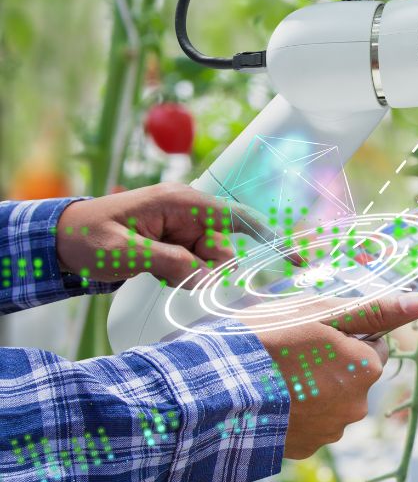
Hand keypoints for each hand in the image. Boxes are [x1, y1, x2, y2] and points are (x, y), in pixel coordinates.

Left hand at [56, 182, 285, 288]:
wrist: (60, 240)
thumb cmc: (88, 236)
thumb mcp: (124, 251)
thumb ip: (168, 263)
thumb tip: (205, 279)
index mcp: (182, 202)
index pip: (237, 218)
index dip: (269, 236)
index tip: (294, 258)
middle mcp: (189, 213)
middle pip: (223, 249)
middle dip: (208, 270)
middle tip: (173, 277)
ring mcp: (183, 230)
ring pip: (210, 263)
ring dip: (190, 276)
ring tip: (153, 272)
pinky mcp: (177, 245)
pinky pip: (196, 268)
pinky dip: (182, 277)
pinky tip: (155, 273)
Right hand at [245, 292, 417, 458]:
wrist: (216, 390)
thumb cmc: (269, 341)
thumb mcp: (321, 313)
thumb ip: (374, 310)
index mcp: (366, 369)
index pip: (372, 346)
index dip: (345, 335)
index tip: (315, 333)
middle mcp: (356, 406)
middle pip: (352, 375)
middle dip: (330, 363)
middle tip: (290, 352)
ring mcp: (329, 431)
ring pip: (330, 399)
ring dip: (311, 388)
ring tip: (275, 375)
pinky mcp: (303, 449)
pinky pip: (308, 423)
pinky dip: (294, 411)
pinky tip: (270, 398)